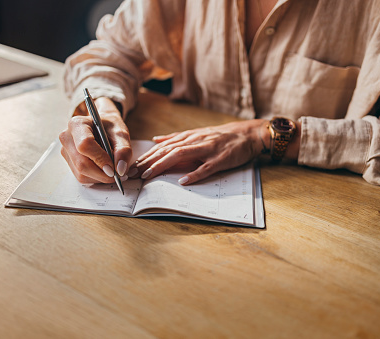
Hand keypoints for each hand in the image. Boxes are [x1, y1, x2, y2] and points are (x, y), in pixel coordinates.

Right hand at [59, 97, 131, 183]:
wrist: (102, 127)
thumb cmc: (110, 128)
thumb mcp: (121, 134)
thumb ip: (123, 150)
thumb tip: (120, 170)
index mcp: (77, 124)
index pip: (85, 145)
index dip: (100, 159)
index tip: (113, 168)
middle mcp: (67, 138)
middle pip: (81, 163)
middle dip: (102, 173)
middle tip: (117, 173)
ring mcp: (66, 151)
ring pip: (81, 174)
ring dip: (100, 176)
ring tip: (112, 169)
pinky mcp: (69, 163)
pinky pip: (82, 177)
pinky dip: (96, 178)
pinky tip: (103, 169)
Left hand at [129, 119, 269, 184]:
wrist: (247, 134)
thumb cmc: (221, 136)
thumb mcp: (197, 134)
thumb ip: (176, 138)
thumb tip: (156, 140)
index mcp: (188, 137)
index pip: (163, 147)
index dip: (146, 157)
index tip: (131, 167)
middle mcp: (195, 141)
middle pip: (167, 150)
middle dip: (148, 162)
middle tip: (133, 174)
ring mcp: (208, 149)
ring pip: (181, 155)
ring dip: (163, 165)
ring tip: (149, 175)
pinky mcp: (221, 159)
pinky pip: (206, 167)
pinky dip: (194, 174)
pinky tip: (183, 181)